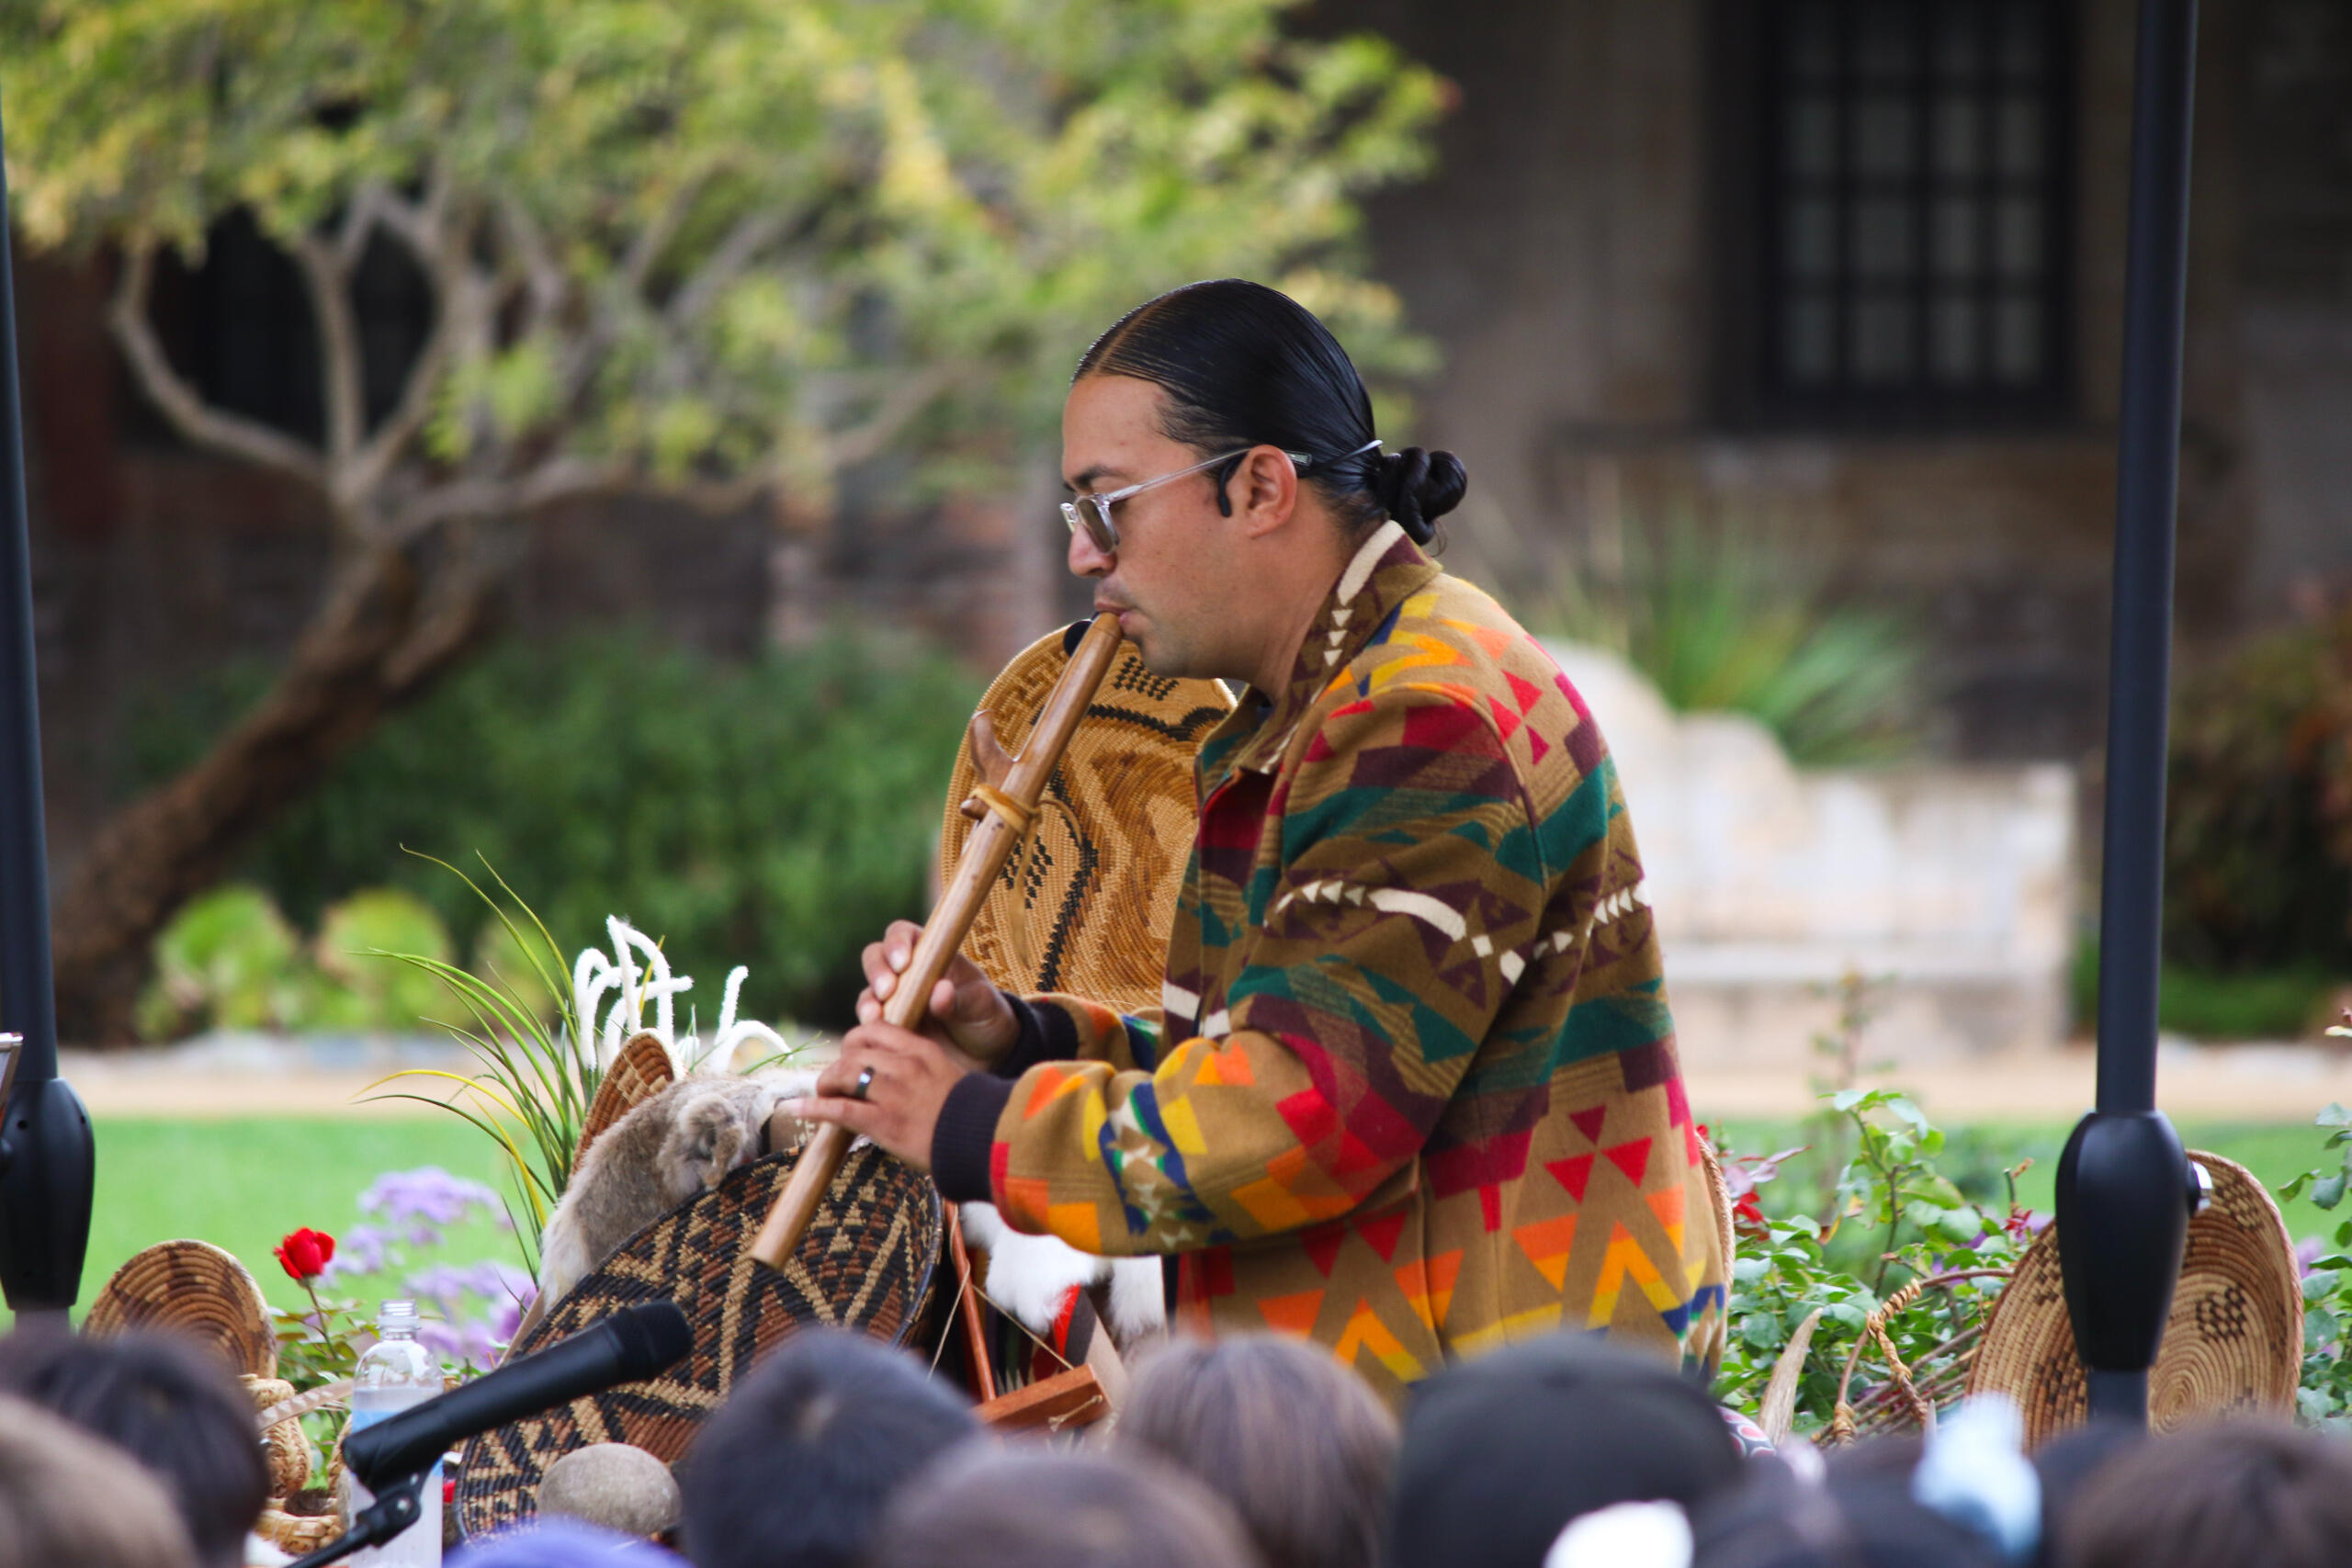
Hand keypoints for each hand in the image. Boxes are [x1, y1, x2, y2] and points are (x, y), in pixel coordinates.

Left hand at [785, 1022, 970, 1171]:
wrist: (982, 1142)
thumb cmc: (967, 1113)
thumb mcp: (946, 1074)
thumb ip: (919, 1065)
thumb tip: (893, 1069)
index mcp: (920, 1050)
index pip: (874, 1029)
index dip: (856, 1042)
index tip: (853, 1055)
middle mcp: (903, 1065)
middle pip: (852, 1049)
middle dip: (838, 1064)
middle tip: (836, 1081)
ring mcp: (891, 1093)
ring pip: (842, 1073)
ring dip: (826, 1084)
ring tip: (822, 1095)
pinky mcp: (883, 1122)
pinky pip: (839, 1110)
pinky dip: (813, 1108)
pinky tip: (796, 1109)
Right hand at [858, 919, 1018, 1065]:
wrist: (985, 1055)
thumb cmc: (985, 1017)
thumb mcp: (983, 1006)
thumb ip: (961, 999)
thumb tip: (940, 991)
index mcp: (931, 954)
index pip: (904, 934)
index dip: (897, 942)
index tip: (903, 962)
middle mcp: (907, 974)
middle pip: (876, 957)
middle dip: (877, 970)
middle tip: (887, 990)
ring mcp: (895, 1001)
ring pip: (869, 992)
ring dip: (868, 1002)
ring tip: (876, 1016)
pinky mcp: (889, 1029)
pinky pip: (871, 1025)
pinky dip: (869, 1027)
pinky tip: (875, 1034)